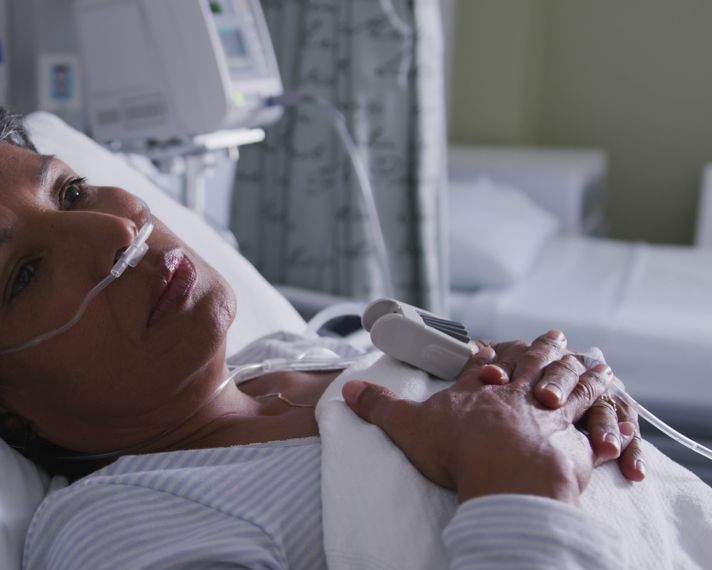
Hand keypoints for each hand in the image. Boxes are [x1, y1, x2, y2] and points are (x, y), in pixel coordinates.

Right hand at [343, 330, 611, 503]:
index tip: (492, 347)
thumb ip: (379, 406)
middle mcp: (517, 395)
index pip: (483, 364)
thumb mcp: (408, 425)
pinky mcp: (574, 442)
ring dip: (584, 375)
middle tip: (556, 336)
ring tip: (597, 365)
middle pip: (533, 363)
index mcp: (479, 390)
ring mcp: (548, 415)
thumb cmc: (459, 450)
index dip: (486, 355)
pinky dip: (605, 421)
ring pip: (571, 386)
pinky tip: (616, 417)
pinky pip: (594, 426)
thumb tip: (345, 389)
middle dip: (543, 349)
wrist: (508, 473)